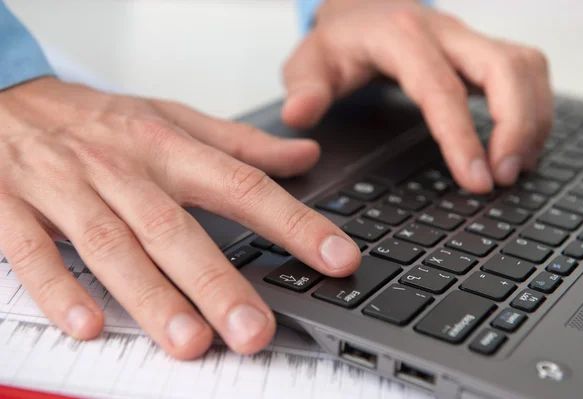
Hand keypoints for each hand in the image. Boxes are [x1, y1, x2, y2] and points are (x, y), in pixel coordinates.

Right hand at [0, 78, 360, 358]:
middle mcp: (122, 169)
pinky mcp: (12, 208)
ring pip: (112, 245)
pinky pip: (34, 251)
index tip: (335, 258)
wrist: (4, 98)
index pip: (242, 184)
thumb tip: (302, 155)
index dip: (293, 222)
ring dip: (150, 295)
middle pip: (175, 227)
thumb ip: (238, 143)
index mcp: (166, 147)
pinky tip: (89, 324)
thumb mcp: (170, 118)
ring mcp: (66, 189)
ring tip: (189, 341)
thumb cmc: (94, 118)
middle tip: (254, 329)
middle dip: (217, 281)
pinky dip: (59, 288)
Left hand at [282, 0, 552, 192]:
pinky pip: (525, 71)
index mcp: (400, 37)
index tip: (476, 180)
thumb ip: (304, 90)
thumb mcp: (309, 63)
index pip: (441, 88)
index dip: (462, 136)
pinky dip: (533, 108)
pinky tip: (520, 145)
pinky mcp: (480, 51)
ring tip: (517, 168)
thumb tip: (300, 116)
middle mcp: (444, 32)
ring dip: (533, 118)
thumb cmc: (338, 42)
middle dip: (517, 125)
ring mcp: (467, 39)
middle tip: (505, 177)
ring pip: (525, 66)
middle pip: (505, 67)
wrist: (361, 10)